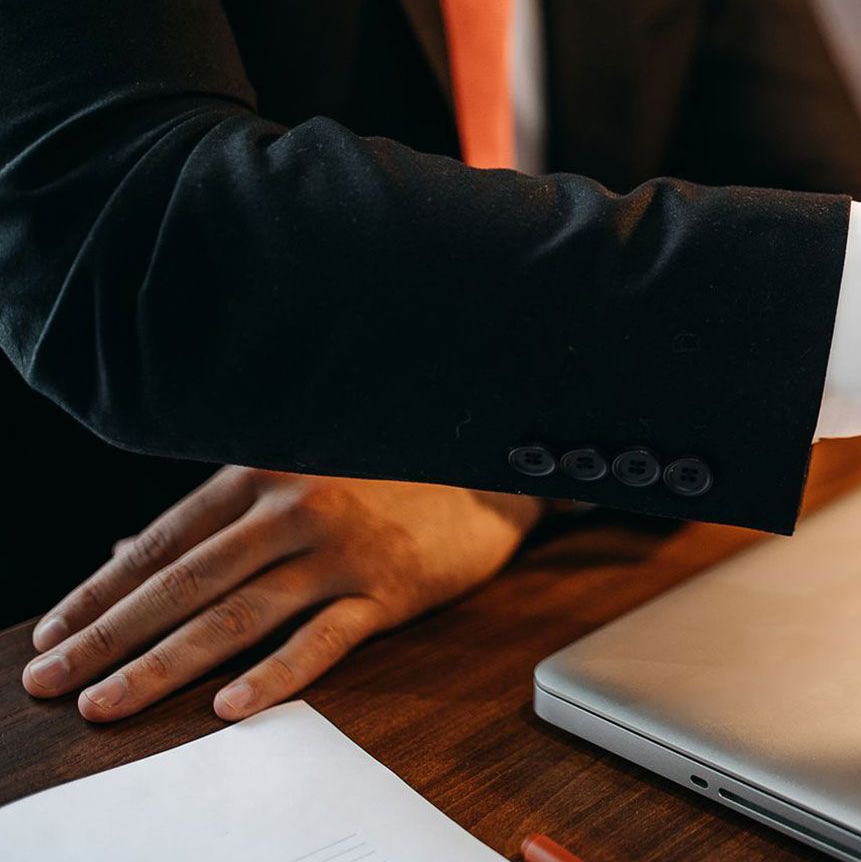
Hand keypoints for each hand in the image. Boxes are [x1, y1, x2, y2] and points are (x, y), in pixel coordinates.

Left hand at [21, 469, 544, 721]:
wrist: (491, 470)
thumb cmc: (390, 473)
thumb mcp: (300, 474)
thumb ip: (218, 514)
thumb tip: (127, 550)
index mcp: (263, 473)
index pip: (164, 541)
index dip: (101, 591)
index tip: (53, 634)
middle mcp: (294, 507)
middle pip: (185, 582)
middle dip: (109, 638)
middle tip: (53, 681)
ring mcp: (341, 550)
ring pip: (237, 616)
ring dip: (162, 666)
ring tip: (110, 704)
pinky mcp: (389, 588)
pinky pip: (322, 639)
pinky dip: (274, 674)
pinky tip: (228, 706)